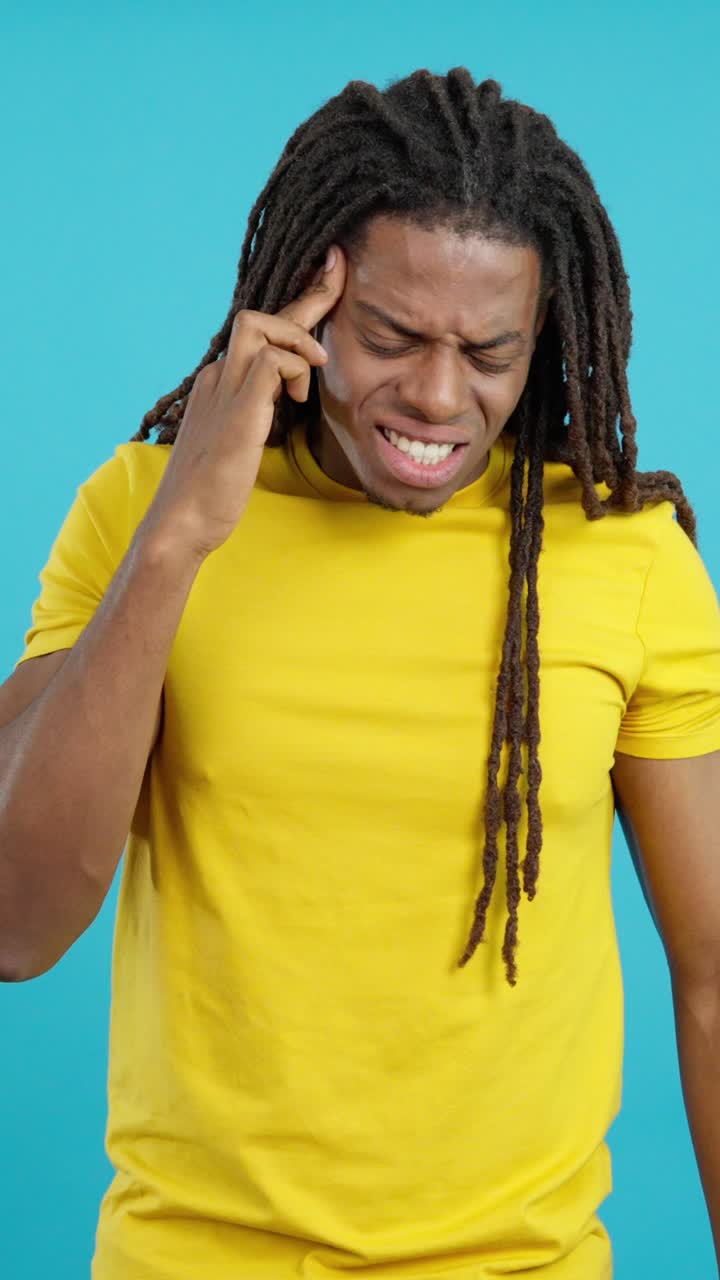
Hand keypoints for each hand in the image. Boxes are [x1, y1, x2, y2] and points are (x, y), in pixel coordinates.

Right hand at [142, 245, 345, 560]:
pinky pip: (271, 360)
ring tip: (315, 369)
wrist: (182, 521)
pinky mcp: (239, 409)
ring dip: (297, 336)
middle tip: (340, 273)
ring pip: (260, 325)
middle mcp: (218, 377)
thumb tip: (284, 400)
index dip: (295, 308)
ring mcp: (224, 390)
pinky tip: (300, 392)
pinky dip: (294, 366)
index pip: (258, 334)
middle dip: (308, 294)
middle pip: (260, 316)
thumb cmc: (211, 491)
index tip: (326, 283)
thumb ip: (257, 414)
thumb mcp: (239, 443)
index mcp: (219, 383)